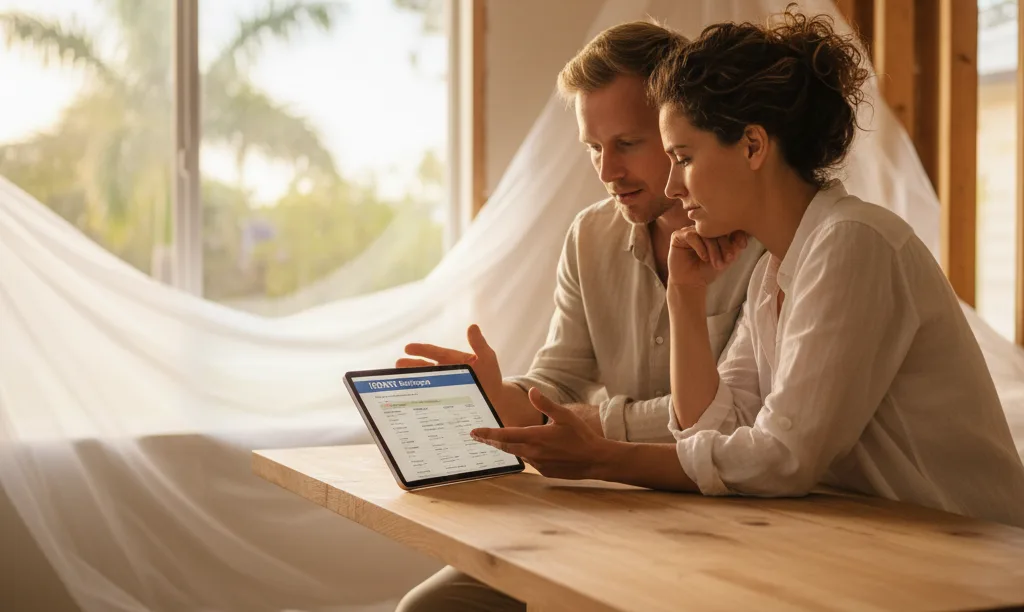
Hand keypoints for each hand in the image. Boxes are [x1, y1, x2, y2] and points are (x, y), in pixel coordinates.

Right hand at [398, 324, 505, 414]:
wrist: (496, 402)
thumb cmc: (491, 378)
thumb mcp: (487, 359)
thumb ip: (480, 345)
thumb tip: (472, 326)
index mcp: (451, 360)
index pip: (434, 353)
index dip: (421, 350)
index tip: (407, 348)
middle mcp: (444, 372)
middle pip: (425, 367)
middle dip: (411, 365)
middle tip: (398, 364)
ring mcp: (442, 387)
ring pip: (424, 382)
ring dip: (412, 380)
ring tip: (400, 381)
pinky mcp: (442, 401)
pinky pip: (429, 399)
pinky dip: (419, 398)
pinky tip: (410, 402)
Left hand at [470, 388, 609, 479]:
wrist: (595, 460)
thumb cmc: (581, 435)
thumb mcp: (565, 415)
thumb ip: (545, 404)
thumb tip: (531, 391)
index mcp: (536, 436)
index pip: (505, 435)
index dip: (487, 434)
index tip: (474, 432)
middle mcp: (534, 452)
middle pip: (505, 447)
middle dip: (490, 442)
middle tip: (477, 437)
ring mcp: (538, 464)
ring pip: (518, 454)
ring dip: (507, 447)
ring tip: (497, 441)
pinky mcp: (545, 471)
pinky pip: (530, 461)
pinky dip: (525, 454)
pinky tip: (527, 449)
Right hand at [668, 227, 747, 287]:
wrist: (690, 283)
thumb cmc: (707, 270)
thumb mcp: (725, 259)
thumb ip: (734, 247)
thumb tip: (742, 236)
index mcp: (713, 231)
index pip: (726, 226)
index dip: (736, 234)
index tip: (743, 247)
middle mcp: (701, 229)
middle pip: (716, 229)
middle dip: (725, 245)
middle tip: (729, 260)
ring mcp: (689, 231)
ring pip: (704, 233)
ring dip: (713, 249)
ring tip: (716, 263)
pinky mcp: (677, 236)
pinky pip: (691, 235)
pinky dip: (700, 247)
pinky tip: (704, 258)